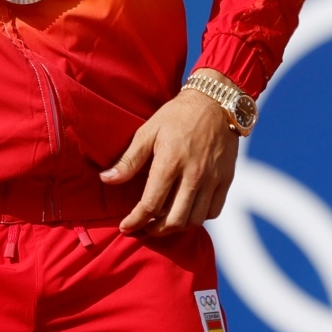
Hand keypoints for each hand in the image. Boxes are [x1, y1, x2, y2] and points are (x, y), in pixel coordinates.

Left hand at [102, 87, 240, 234]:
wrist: (216, 101)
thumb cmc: (178, 115)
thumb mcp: (149, 131)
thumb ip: (129, 159)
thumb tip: (106, 179)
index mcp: (170, 162)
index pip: (150, 205)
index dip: (135, 221)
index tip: (126, 226)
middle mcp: (193, 174)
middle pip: (174, 219)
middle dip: (155, 230)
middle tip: (145, 227)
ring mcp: (212, 178)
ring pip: (195, 219)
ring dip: (177, 227)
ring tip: (165, 222)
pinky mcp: (226, 178)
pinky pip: (213, 210)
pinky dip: (199, 217)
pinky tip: (188, 210)